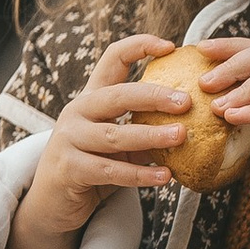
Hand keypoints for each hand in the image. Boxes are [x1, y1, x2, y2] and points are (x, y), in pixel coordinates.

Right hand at [9, 37, 193, 248]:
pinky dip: (140, 174)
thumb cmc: (94, 166)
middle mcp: (77, 112)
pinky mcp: (69, 169)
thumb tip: (195, 123)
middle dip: (153, 96)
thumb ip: (144, 129)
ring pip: (115, 135)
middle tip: (186, 101)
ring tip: (182, 136)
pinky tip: (165, 176)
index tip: (171, 46)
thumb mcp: (119, 144)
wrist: (54, 202)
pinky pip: (110, 170)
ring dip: (151, 136)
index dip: (139, 47)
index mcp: (92, 97)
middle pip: (117, 95)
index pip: (112, 59)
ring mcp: (70, 139)